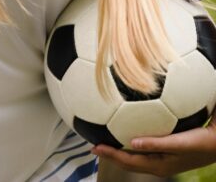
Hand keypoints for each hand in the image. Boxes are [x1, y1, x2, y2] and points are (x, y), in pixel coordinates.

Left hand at [93, 122, 215, 175]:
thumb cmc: (202, 142)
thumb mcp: (180, 143)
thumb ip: (157, 143)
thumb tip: (132, 143)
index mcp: (159, 166)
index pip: (128, 161)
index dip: (110, 155)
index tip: (94, 146)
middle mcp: (159, 164)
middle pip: (128, 161)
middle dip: (110, 154)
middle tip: (93, 145)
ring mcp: (163, 159)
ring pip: (135, 156)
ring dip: (119, 149)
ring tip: (105, 139)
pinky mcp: (167, 152)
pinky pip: (144, 148)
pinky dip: (131, 142)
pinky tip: (127, 130)